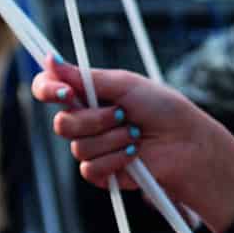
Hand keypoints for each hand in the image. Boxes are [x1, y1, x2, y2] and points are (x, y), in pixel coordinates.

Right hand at [31, 60, 233, 232]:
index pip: (48, 89)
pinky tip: (134, 154)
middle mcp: (86, 120)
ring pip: (78, 146)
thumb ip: (84, 77)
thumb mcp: (125, 84)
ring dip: (112, 138)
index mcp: (88, 95)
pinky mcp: (101, 172)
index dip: (47, 89)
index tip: (65, 92)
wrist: (185, 143)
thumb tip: (49, 60)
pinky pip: (89, 168)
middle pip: (61, 123)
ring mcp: (92, 147)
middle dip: (94, 119)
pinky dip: (115, 159)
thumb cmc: (162, 108)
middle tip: (122, 113)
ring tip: (136, 133)